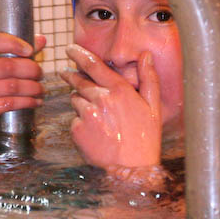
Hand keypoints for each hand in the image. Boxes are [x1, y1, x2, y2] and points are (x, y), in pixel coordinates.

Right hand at [0, 33, 45, 133]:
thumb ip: (19, 54)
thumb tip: (41, 39)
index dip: (12, 43)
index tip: (30, 50)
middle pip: (7, 66)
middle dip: (31, 70)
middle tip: (40, 75)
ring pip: (12, 86)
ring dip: (33, 88)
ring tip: (41, 90)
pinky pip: (9, 103)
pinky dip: (28, 102)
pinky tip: (35, 102)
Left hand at [59, 44, 161, 168]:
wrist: (132, 169)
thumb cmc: (146, 138)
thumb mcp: (153, 106)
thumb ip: (149, 78)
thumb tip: (146, 55)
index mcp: (119, 91)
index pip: (94, 66)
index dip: (79, 54)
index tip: (70, 49)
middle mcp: (101, 99)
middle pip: (79, 82)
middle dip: (72, 76)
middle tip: (67, 74)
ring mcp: (87, 115)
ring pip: (76, 101)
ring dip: (81, 103)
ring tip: (96, 117)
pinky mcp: (77, 130)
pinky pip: (74, 120)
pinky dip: (81, 123)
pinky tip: (95, 132)